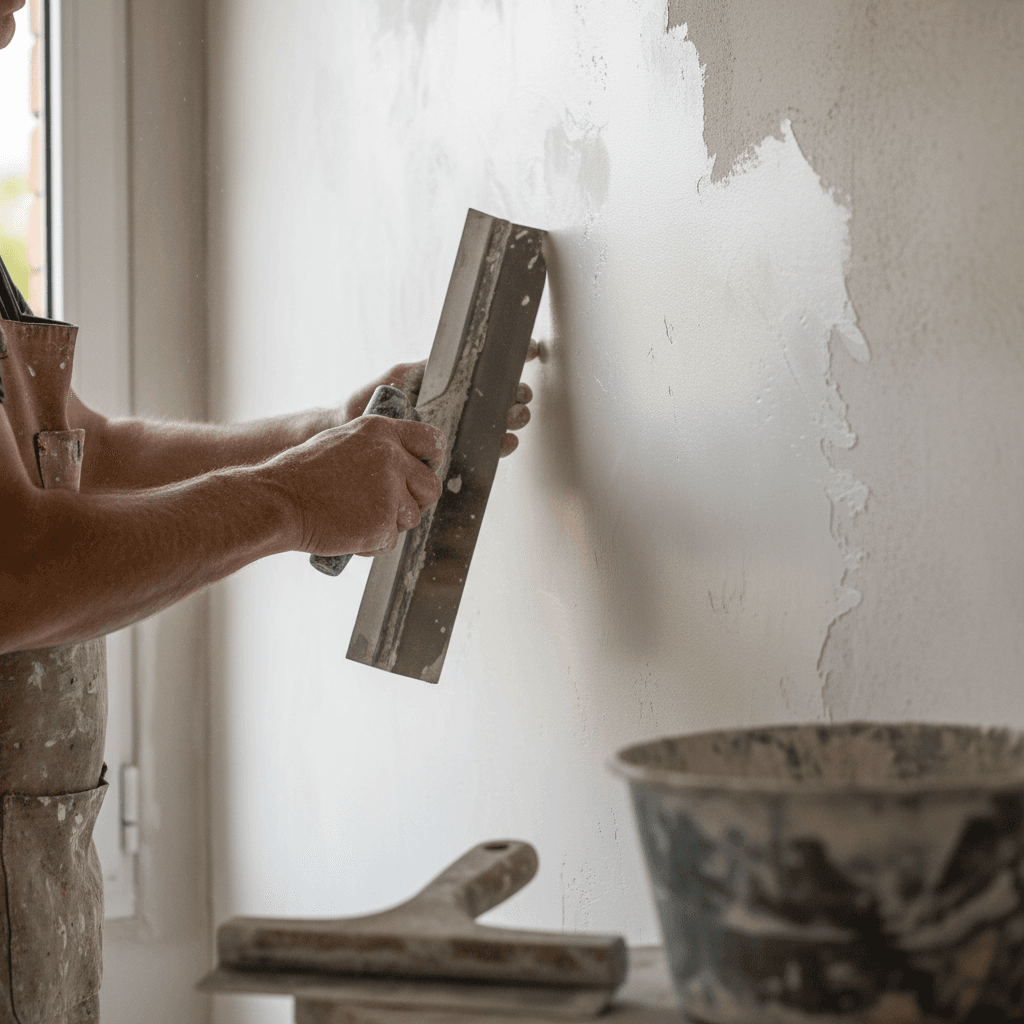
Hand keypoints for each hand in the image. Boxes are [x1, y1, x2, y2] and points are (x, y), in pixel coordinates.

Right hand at [266, 414, 444, 557]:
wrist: (277, 502)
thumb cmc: (302, 475)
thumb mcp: (343, 442)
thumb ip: (378, 449)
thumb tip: (407, 464)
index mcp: (381, 432)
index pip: (431, 441)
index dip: (430, 461)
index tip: (420, 473)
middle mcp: (391, 457)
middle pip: (431, 487)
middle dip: (414, 501)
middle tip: (387, 507)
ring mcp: (388, 491)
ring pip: (411, 517)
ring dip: (389, 524)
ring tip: (355, 516)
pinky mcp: (381, 523)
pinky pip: (391, 541)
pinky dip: (372, 543)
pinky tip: (347, 531)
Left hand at [341, 341, 540, 457]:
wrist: (348, 433)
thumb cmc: (370, 401)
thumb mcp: (402, 376)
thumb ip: (429, 369)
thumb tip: (455, 359)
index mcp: (449, 384)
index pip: (486, 371)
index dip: (512, 359)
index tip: (531, 350)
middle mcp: (456, 407)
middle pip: (497, 399)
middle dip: (515, 395)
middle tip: (521, 394)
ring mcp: (454, 431)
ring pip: (494, 425)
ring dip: (511, 420)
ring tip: (517, 416)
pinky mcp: (450, 455)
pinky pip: (480, 451)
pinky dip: (497, 447)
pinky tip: (506, 441)